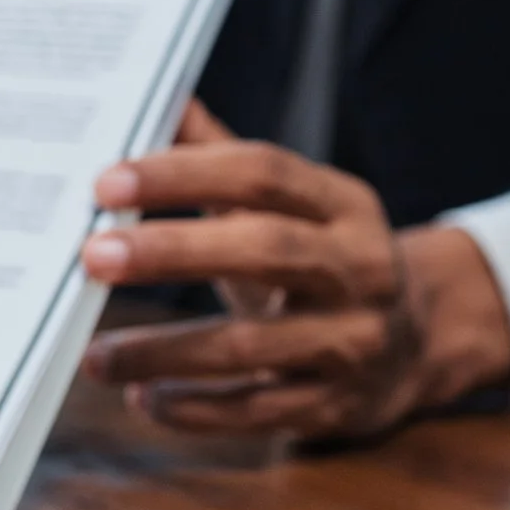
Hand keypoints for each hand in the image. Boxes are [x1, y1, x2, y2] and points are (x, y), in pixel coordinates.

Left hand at [79, 100, 509, 440]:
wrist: (417, 342)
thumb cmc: (322, 262)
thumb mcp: (292, 207)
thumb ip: (224, 157)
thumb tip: (159, 98)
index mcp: (346, 205)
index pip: (265, 173)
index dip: (186, 174)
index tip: (107, 183)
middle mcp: (362, 268)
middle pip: (267, 249)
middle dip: (173, 252)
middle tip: (92, 257)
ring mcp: (356, 340)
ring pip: (254, 345)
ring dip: (166, 351)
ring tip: (96, 356)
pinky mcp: (339, 403)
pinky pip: (258, 410)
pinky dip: (195, 408)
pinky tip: (145, 398)